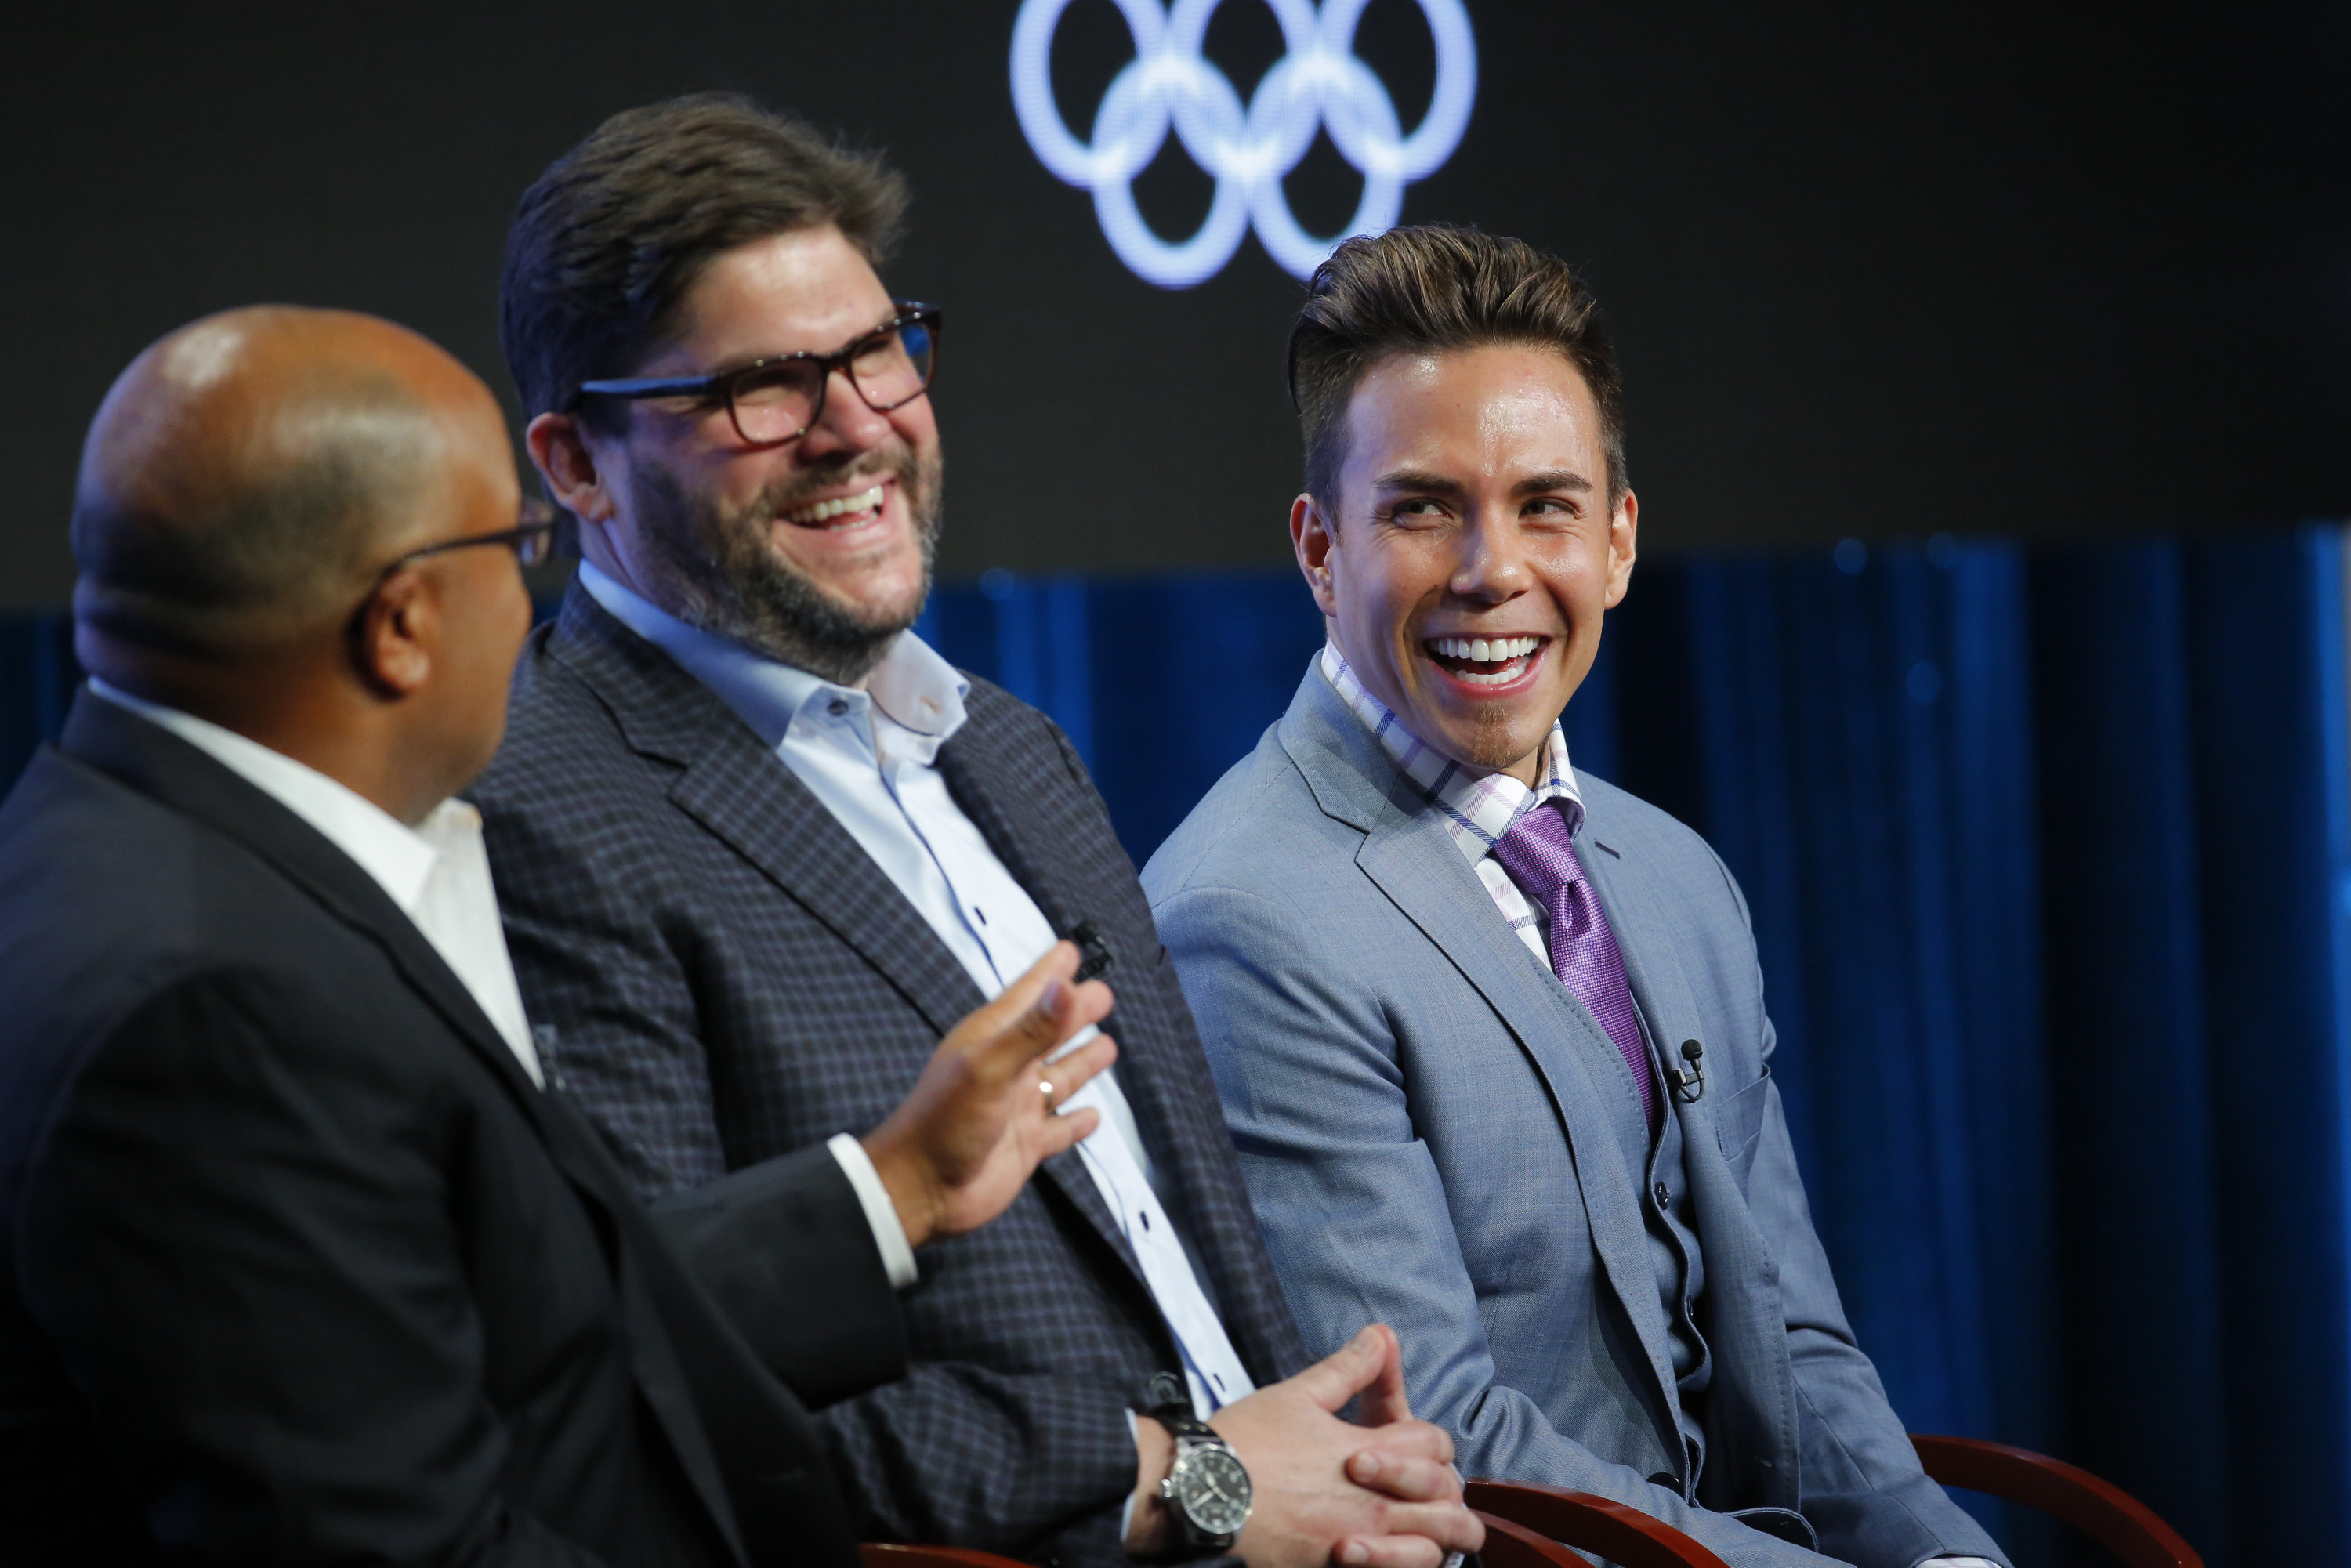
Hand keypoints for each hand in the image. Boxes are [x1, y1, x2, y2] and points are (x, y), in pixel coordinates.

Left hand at [862, 942, 1115, 1249]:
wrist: (921, 1190)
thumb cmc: (945, 1122)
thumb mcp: (989, 1067)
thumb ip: (1032, 1029)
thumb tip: (1069, 986)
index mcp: (992, 1040)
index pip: (1028, 995)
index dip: (1049, 973)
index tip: (1070, 951)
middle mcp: (1008, 1068)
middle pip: (1050, 1033)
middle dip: (1076, 1014)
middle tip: (1105, 995)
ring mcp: (1018, 1107)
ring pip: (1060, 1077)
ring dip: (1082, 1062)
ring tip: (1109, 1047)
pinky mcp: (1027, 1144)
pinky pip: (1059, 1128)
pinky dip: (1076, 1121)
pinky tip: (1092, 1116)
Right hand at [1128, 1325, 1482, 1567]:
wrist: (1201, 1491)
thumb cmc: (1246, 1440)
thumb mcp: (1298, 1394)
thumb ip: (1348, 1368)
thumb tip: (1380, 1335)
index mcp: (1369, 1452)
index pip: (1434, 1445)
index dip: (1431, 1441)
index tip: (1411, 1442)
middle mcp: (1372, 1502)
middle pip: (1446, 1501)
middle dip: (1447, 1493)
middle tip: (1430, 1491)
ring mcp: (1357, 1543)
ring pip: (1431, 1551)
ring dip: (1435, 1538)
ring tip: (1423, 1531)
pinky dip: (1399, 1564)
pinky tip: (1388, 1555)